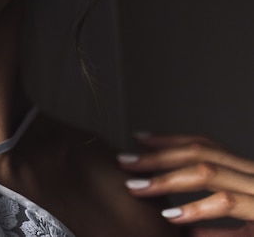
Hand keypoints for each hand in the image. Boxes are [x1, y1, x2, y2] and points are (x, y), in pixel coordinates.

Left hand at [117, 132, 253, 227]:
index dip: (169, 140)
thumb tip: (177, 223)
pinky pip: (226, 203)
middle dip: (157, 156)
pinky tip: (171, 215)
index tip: (137, 138)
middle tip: (125, 162)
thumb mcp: (246, 228)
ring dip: (167, 179)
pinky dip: (196, 208)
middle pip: (199, 154)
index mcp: (246, 173)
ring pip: (207, 173)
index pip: (203, 144)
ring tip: (137, 187)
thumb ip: (215, 226)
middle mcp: (252, 175)